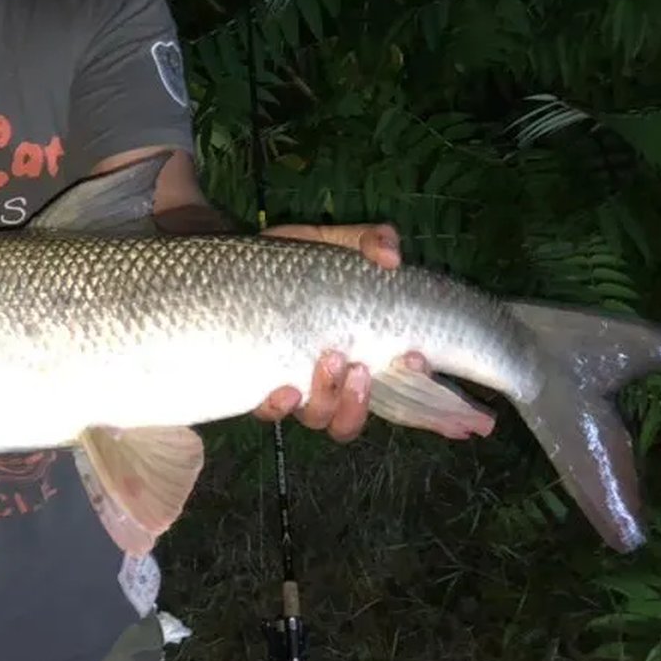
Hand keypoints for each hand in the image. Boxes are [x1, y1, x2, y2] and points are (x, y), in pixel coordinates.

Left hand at [250, 222, 424, 442]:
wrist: (222, 260)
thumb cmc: (288, 259)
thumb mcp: (331, 243)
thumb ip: (367, 242)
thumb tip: (392, 255)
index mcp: (362, 352)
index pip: (407, 392)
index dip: (437, 410)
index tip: (438, 382)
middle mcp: (331, 378)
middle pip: (359, 418)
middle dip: (366, 403)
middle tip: (366, 369)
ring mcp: (295, 384)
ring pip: (323, 419)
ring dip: (331, 399)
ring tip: (331, 362)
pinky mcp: (256, 383)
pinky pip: (272, 413)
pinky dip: (280, 406)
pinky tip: (284, 388)